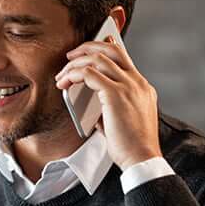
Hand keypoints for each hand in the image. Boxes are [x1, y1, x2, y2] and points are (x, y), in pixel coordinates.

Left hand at [55, 38, 161, 170]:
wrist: (141, 158)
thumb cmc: (131, 145)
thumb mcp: (124, 119)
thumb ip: (110, 105)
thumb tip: (91, 100)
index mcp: (142, 87)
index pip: (123, 57)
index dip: (103, 48)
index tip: (87, 50)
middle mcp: (137, 82)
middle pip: (111, 50)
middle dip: (87, 47)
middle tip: (70, 56)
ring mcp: (128, 86)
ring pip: (97, 59)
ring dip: (75, 64)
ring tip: (62, 74)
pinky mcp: (115, 94)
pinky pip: (88, 74)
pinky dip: (73, 75)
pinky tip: (64, 84)